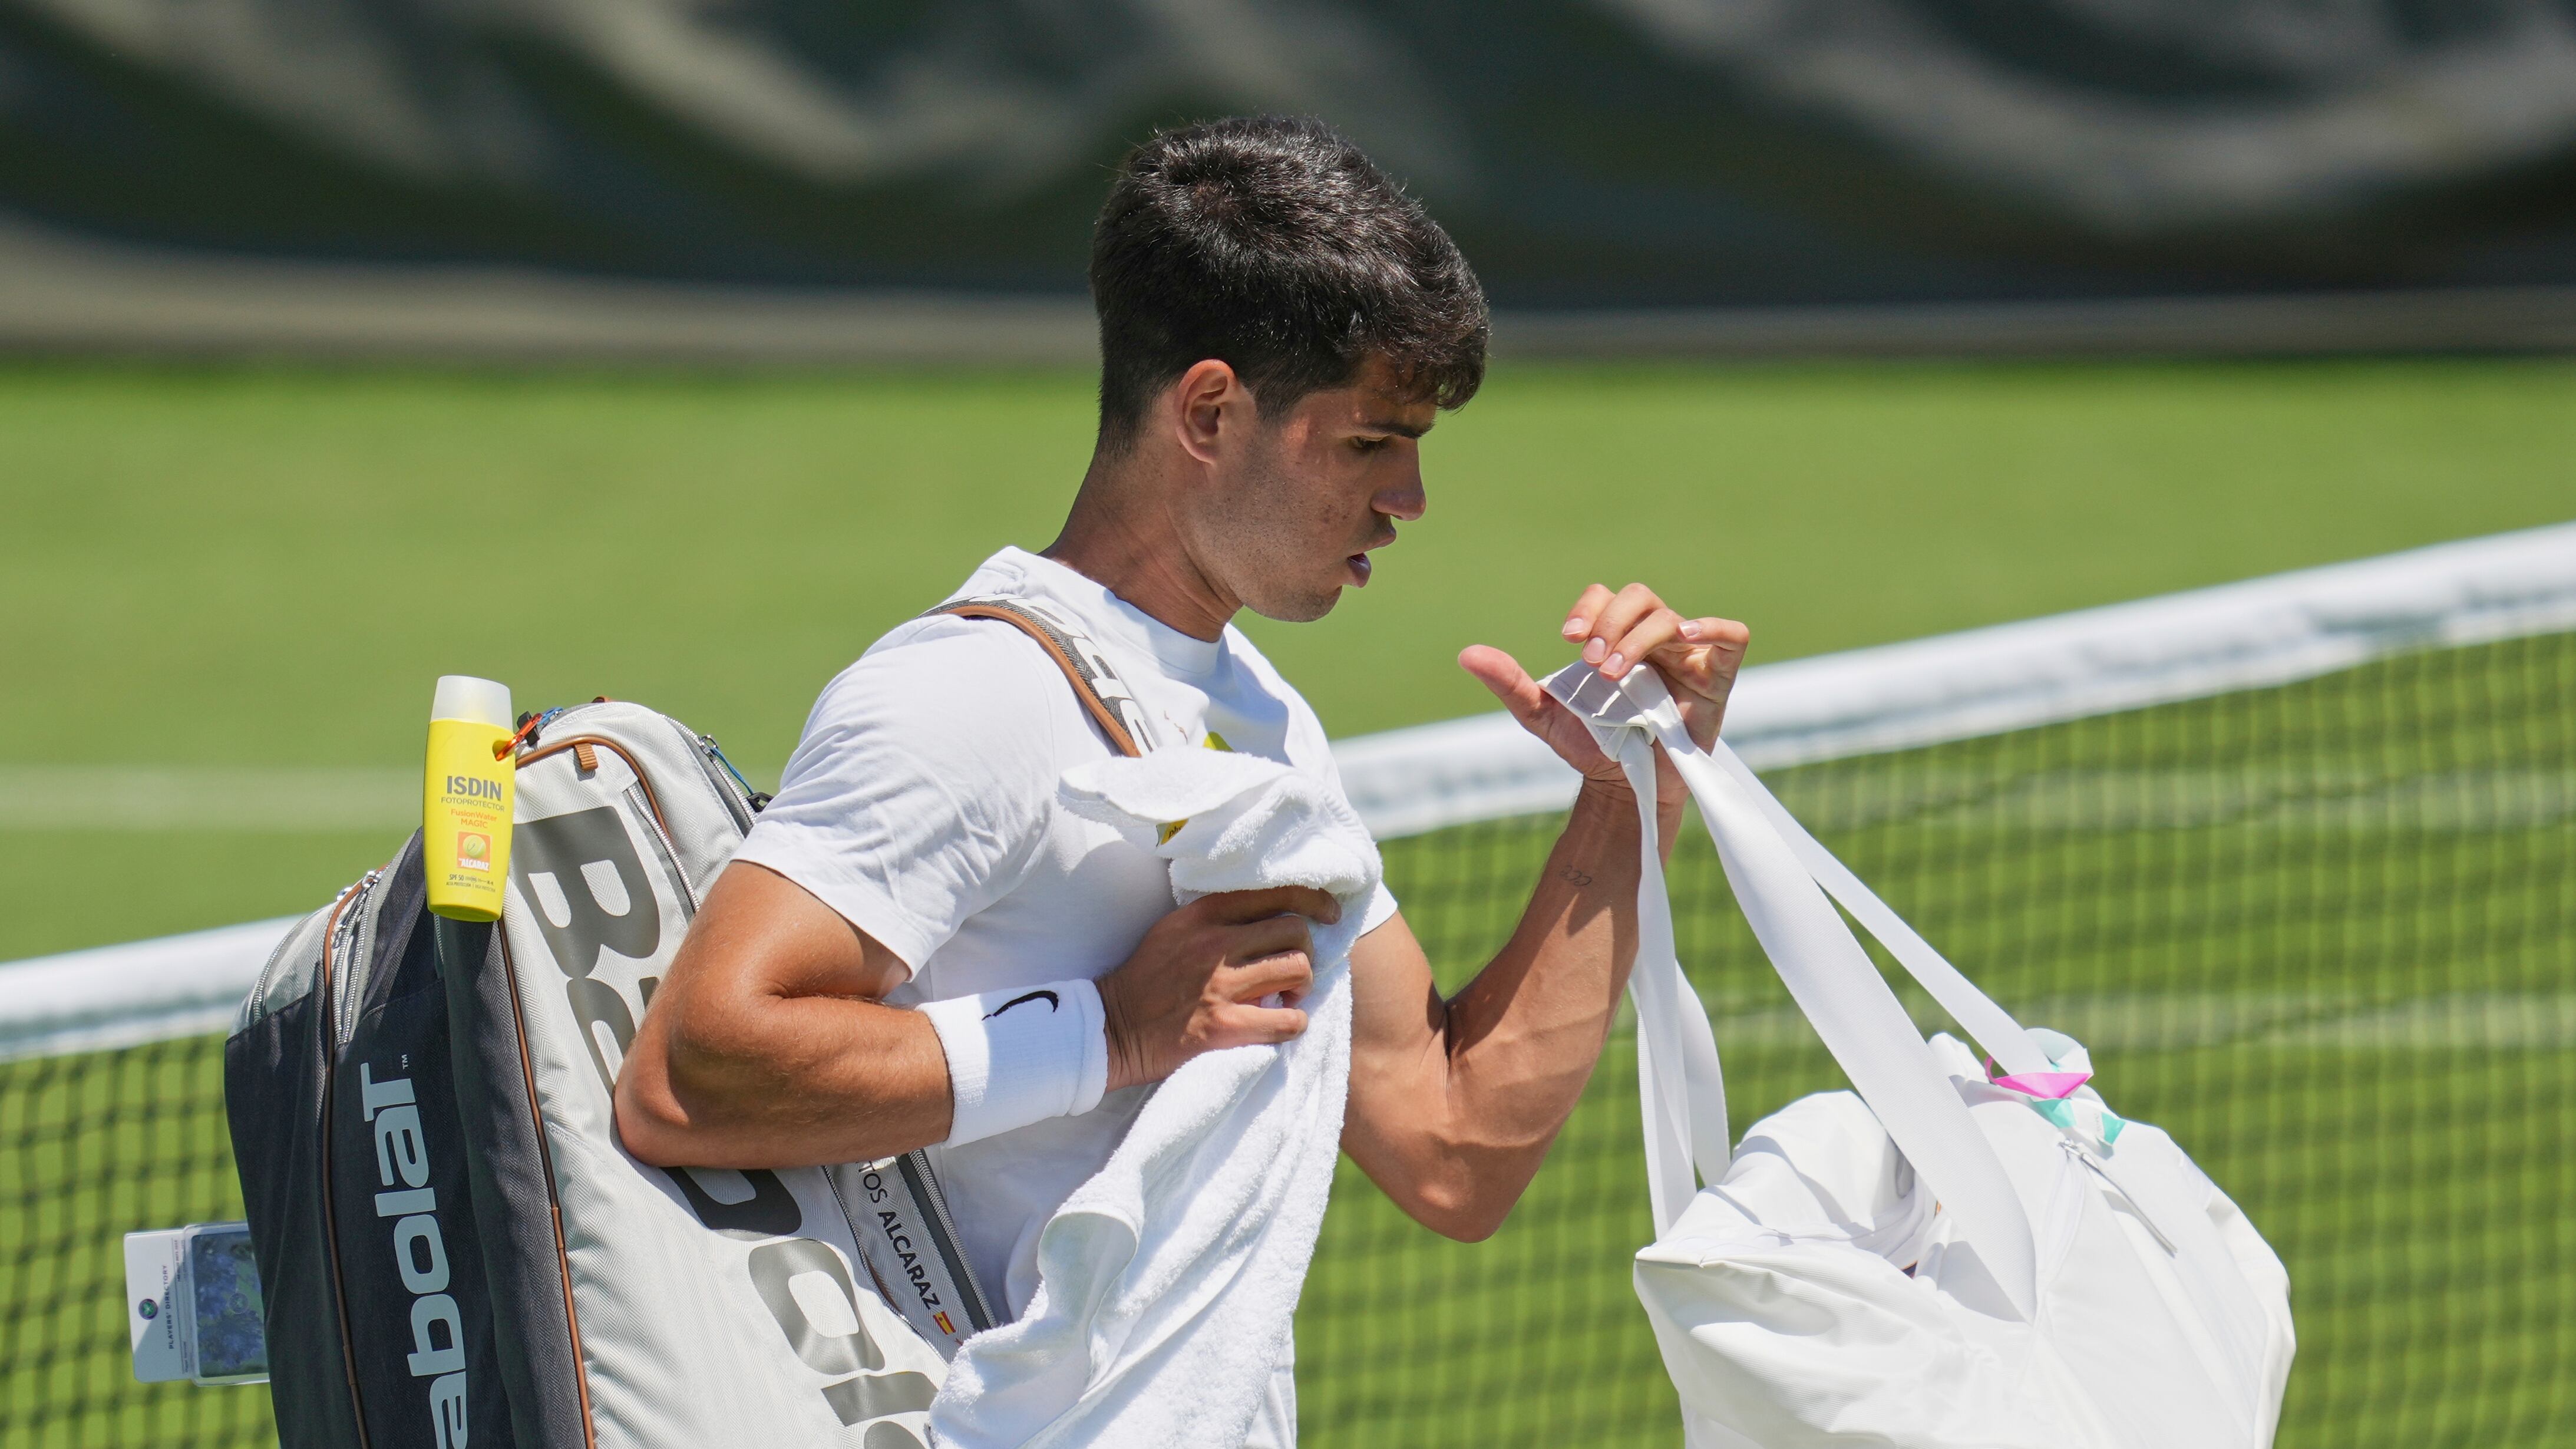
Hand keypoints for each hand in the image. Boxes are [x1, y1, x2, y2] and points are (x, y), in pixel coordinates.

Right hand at [1096, 885, 1341, 1091]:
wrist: (1111, 1027)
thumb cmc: (1147, 976)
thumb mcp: (1175, 927)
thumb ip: (1217, 915)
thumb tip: (1271, 911)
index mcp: (1205, 914)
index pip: (1276, 892)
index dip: (1314, 900)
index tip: (1329, 914)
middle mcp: (1216, 944)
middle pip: (1295, 931)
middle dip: (1306, 950)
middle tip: (1295, 968)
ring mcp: (1221, 985)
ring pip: (1297, 969)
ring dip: (1303, 985)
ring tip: (1288, 995)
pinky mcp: (1224, 1026)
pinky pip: (1287, 1020)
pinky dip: (1294, 1023)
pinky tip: (1282, 1022)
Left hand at [1459, 583, 1749, 784]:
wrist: (1625, 787)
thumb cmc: (1590, 745)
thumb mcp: (1543, 716)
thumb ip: (1510, 683)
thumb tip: (1466, 655)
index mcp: (1615, 637)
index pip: (1604, 597)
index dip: (1588, 610)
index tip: (1570, 639)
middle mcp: (1652, 638)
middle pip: (1638, 597)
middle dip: (1611, 624)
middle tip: (1590, 663)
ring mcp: (1688, 654)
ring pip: (1670, 617)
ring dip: (1638, 638)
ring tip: (1614, 673)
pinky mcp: (1717, 676)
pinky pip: (1732, 636)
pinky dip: (1714, 627)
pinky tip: (1686, 636)